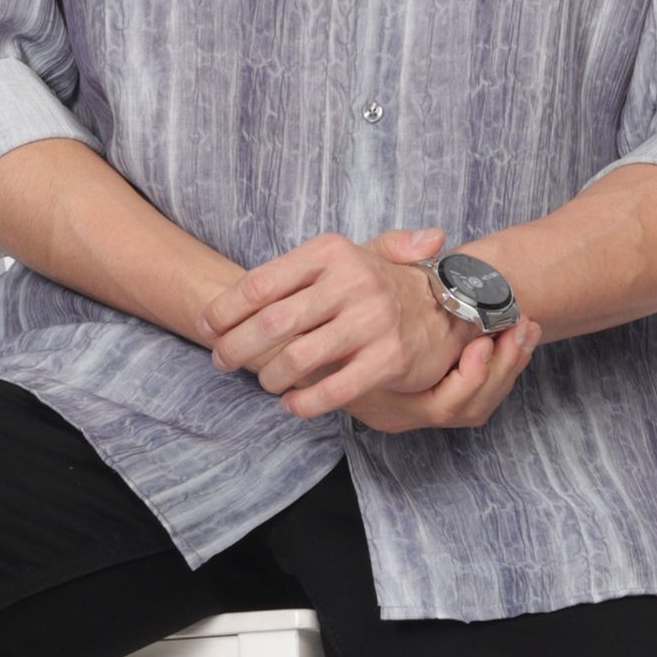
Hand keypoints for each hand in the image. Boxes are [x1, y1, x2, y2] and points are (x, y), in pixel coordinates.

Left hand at [196, 226, 541, 432]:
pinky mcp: (388, 359)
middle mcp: (351, 281)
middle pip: (271, 323)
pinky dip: (304, 402)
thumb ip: (290, 270)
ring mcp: (371, 321)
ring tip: (263, 381)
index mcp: (331, 251)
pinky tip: (292, 405)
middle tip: (221, 360)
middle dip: (236, 347)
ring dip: (268, 376)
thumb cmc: (382, 282)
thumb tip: (214, 302)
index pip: (261, 283)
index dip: (225, 309)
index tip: (206, 326)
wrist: (450, 303)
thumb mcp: (344, 255)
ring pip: (297, 359)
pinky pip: (332, 389)